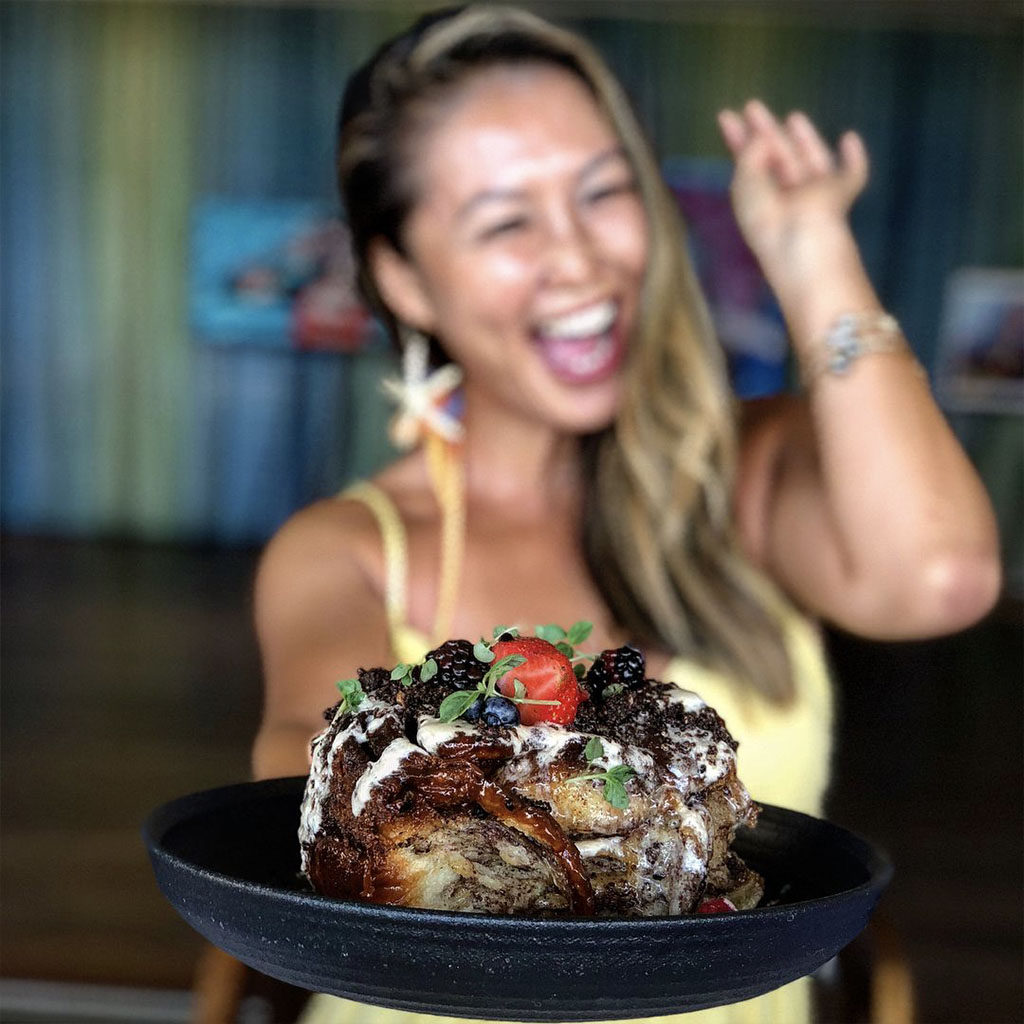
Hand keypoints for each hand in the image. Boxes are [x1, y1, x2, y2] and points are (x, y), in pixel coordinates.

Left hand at [717, 100, 868, 277]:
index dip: (738, 142)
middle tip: (751, 105)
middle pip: (777, 160)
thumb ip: (751, 153)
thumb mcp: (746, 184)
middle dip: (764, 132)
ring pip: (810, 160)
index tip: (726, 116)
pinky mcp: (840, 196)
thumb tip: (765, 137)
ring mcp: (814, 198)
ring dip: (804, 138)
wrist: (804, 244)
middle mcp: (786, 201)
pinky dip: (855, 158)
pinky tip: (849, 138)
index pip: (748, 167)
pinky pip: (852, 175)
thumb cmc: (767, 220)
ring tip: (792, 115)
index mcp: (759, 205)